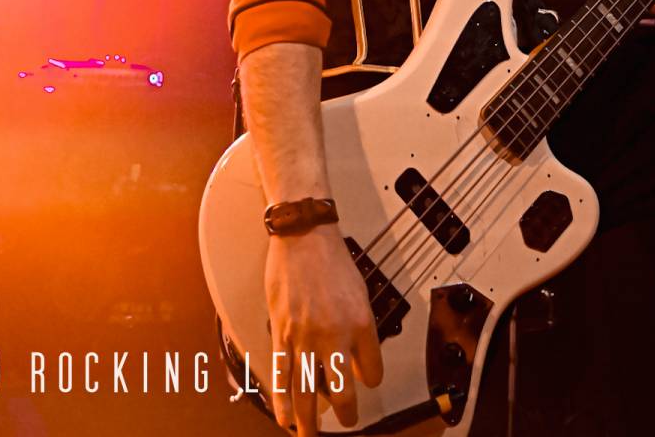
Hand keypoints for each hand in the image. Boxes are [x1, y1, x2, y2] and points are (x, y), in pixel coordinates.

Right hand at [264, 227, 383, 435]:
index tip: (365, 383)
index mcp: (360, 325)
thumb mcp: (360, 294)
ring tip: (310, 435)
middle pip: (341, 392)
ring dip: (309, 420)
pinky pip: (282, 374)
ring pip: (307, 390)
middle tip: (346, 422)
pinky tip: (284, 417)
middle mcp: (334, 335)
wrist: (303, 236)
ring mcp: (305, 336)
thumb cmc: (332, 259)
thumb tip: (355, 356)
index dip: (370, 381)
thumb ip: (360, 328)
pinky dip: (282, 400)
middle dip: (345, 414)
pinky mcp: (282, 332)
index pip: (372, 371)